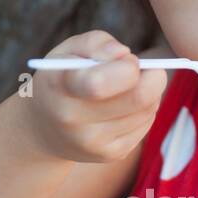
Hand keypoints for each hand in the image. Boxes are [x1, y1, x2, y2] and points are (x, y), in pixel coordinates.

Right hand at [28, 28, 167, 163]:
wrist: (43, 128)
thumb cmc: (62, 78)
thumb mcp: (68, 51)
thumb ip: (96, 43)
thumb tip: (125, 55)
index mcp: (61, 86)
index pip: (101, 83)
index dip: (128, 67)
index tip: (130, 60)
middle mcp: (73, 119)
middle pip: (139, 98)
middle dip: (154, 78)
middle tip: (150, 70)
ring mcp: (92, 142)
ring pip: (147, 111)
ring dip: (150, 94)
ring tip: (130, 89)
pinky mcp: (109, 154)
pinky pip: (146, 126)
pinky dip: (144, 111)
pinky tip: (127, 107)